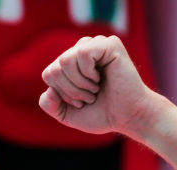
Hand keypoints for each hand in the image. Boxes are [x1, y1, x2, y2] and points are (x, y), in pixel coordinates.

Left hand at [39, 35, 156, 136]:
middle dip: (70, 91)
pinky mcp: (109, 44)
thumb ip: (49, 105)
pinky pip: (83, 52)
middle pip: (55, 68)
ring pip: (65, 60)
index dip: (61, 94)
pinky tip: (100, 78)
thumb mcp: (67, 114)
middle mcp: (81, 50)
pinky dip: (89, 72)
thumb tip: (48, 91)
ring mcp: (95, 45)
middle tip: (90, 97)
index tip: (80, 102)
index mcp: (70, 63)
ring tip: (95, 89)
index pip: (49, 74)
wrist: (127, 117)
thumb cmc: (100, 114)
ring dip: (80, 84)